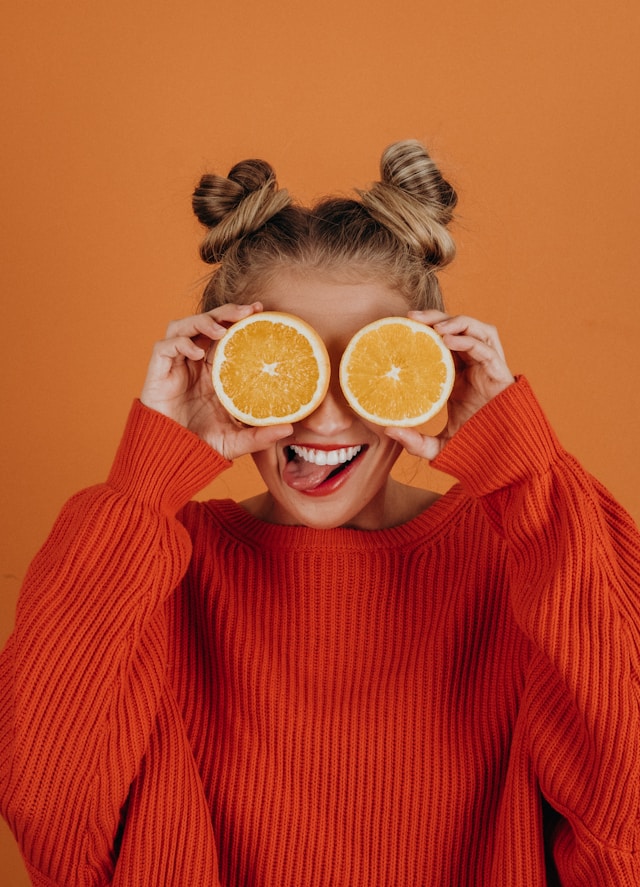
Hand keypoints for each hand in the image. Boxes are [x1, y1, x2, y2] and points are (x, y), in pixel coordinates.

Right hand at [140, 303, 292, 460]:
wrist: (172, 457)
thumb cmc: (202, 445)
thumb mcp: (237, 440)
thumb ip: (261, 435)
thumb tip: (290, 428)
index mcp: (214, 371)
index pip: (226, 334)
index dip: (240, 319)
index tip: (261, 311)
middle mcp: (195, 362)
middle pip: (207, 322)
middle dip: (226, 311)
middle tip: (248, 311)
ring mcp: (176, 365)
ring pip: (184, 326)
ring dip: (202, 322)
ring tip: (222, 330)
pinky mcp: (158, 372)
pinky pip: (165, 347)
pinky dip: (181, 343)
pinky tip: (197, 353)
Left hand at [385, 310, 514, 460]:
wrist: (502, 458)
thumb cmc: (473, 447)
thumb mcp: (438, 445)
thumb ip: (415, 441)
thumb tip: (388, 431)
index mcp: (458, 376)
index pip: (442, 342)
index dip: (425, 330)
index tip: (402, 326)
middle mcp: (474, 367)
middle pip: (458, 328)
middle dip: (436, 317)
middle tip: (412, 317)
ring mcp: (489, 368)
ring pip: (476, 330)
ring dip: (456, 322)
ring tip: (434, 327)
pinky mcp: (500, 373)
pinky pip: (485, 348)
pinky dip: (467, 340)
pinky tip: (448, 340)